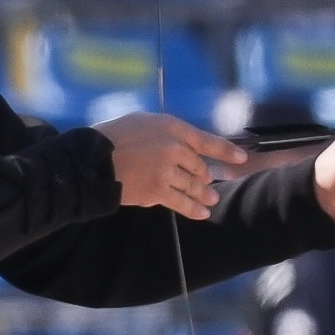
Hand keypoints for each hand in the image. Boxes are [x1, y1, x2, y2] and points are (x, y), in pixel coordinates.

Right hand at [103, 112, 247, 220]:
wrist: (93, 160)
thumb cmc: (114, 136)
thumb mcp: (142, 121)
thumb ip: (165, 131)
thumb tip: (181, 142)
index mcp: (172, 128)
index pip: (207, 141)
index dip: (227, 150)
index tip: (242, 158)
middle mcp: (175, 148)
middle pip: (200, 166)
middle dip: (207, 176)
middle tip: (211, 182)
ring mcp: (168, 171)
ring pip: (193, 186)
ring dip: (205, 194)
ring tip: (212, 199)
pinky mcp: (158, 192)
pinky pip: (182, 203)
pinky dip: (194, 209)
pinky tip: (203, 213)